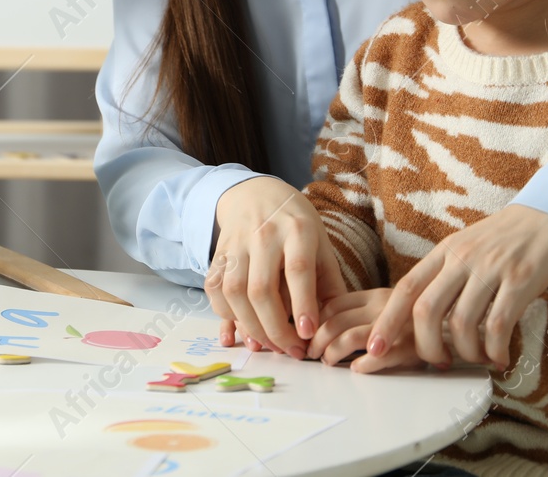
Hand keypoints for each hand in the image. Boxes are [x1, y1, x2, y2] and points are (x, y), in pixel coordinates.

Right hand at [204, 176, 346, 359]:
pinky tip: (243, 327)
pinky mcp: (218, 253)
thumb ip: (328, 283)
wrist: (256, 195)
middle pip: (261, 288)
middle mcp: (264, 234)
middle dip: (275, 329)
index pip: (297, 269)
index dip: (302, 304)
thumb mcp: (321, 244)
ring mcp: (237, 243)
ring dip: (250, 326)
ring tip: (269, 345)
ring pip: (234, 292)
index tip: (307, 334)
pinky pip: (214, 289)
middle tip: (291, 351)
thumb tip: (333, 327)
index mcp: (298, 229)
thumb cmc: (296, 225)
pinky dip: (225, 315)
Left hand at [309, 288, 424, 370]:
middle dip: (316, 340)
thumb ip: (371, 306)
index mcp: (379, 294)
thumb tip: (333, 322)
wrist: (471, 319)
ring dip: (331, 353)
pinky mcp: (410, 347)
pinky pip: (377, 358)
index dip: (316, 319)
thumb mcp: (398, 301)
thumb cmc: (430, 316)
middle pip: (334, 321)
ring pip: (347, 338)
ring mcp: (396, 326)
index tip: (310, 332)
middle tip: (311, 354)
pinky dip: (361, 365)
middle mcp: (384, 306)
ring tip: (328, 363)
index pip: (335, 303)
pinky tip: (358, 369)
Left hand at [357, 203, 547, 372]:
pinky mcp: (522, 279)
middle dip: (425, 347)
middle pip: (426, 310)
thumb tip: (420, 318)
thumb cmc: (505, 240)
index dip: (387, 322)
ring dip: (465, 353)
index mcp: (444, 252)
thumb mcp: (465, 249)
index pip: (405, 289)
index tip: (375, 348)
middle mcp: (462, 258)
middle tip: (438, 363)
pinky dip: (495, 350)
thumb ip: (444, 276)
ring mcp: (492, 268)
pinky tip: (500, 357)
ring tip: (476, 359)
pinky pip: (499, 325)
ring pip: (461, 323)